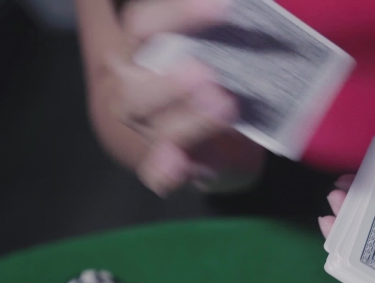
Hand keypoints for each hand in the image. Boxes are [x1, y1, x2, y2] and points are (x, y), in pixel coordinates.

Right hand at [103, 0, 263, 195]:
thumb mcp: (210, 49)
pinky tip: (178, 166)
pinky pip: (156, 173)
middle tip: (206, 73)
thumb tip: (243, 7)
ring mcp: (146, 131)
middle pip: (131, 84)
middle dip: (168, 81)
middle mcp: (131, 89)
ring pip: (152, 128)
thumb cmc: (212, 83)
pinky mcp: (166, 166)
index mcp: (137, 51)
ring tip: (225, 106)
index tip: (221, 9)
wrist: (220, 145)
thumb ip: (215, 30)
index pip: (141, 26)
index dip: (176, 15)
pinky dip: (165, 170)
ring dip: (188, 119)